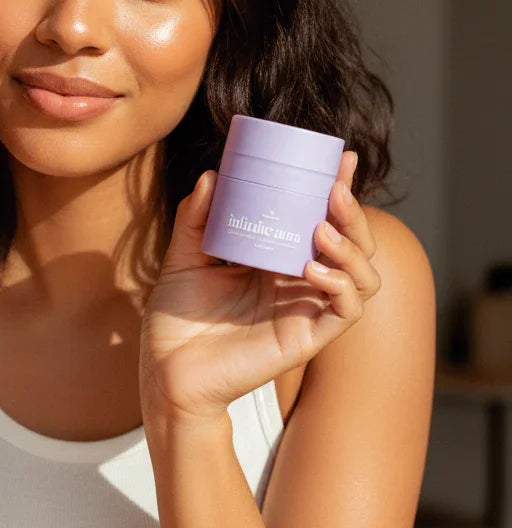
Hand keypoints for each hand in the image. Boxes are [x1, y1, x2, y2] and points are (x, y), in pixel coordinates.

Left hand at [138, 150, 379, 425]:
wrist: (164, 368)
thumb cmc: (176, 316)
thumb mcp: (183, 257)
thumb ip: (196, 218)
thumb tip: (213, 175)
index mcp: (273, 259)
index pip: (318, 219)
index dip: (335, 190)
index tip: (340, 159)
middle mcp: (296, 282)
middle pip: (351, 244)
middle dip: (353, 214)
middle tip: (335, 189)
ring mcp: (304, 310)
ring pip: (362, 276)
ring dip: (352, 248)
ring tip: (321, 230)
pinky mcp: (305, 338)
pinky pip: (345, 311)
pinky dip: (340, 285)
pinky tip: (314, 268)